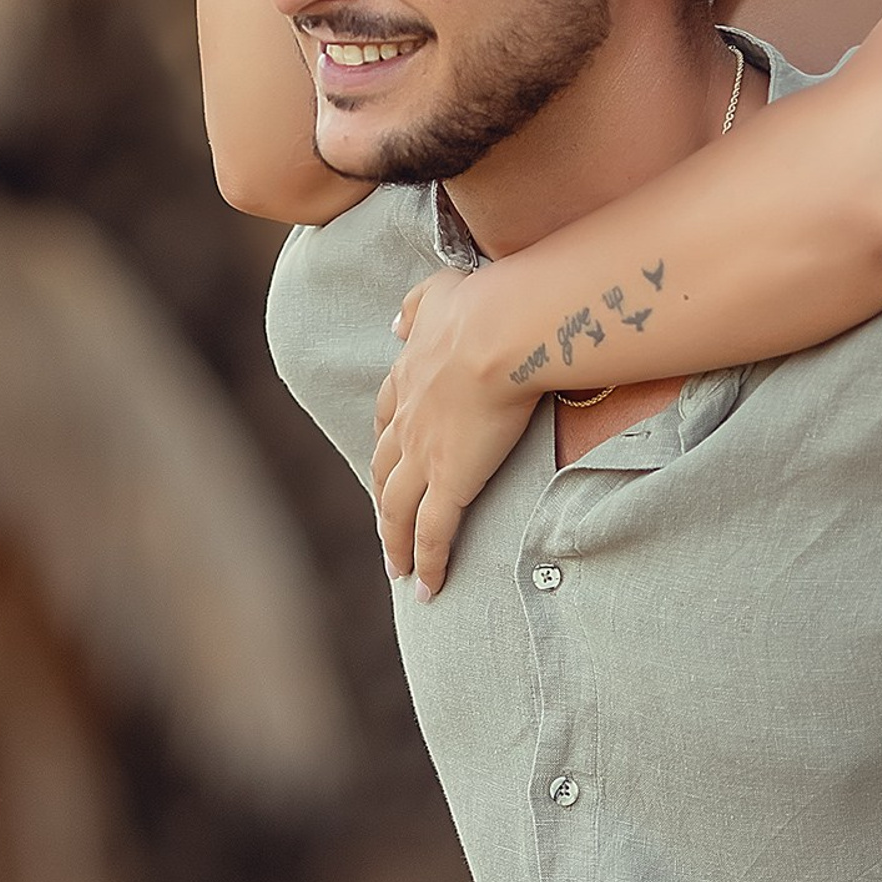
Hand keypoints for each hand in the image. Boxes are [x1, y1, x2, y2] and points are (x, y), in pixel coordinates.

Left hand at [370, 269, 545, 597]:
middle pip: (384, 470)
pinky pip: (433, 534)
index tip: (389, 459)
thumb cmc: (483, 306)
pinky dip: (427, 563)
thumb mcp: (439, 293)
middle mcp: (407, 422)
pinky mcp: (450, 483)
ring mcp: (424, 455)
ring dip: (395, 542)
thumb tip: (396, 323)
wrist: (499, 332)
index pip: (388, 418)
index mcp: (408, 378)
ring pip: (398, 510)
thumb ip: (416, 307)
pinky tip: (428, 589)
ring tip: (397, 569)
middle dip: (383, 496)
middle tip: (386, 522)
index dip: (387, 442)